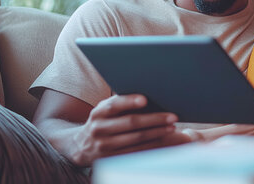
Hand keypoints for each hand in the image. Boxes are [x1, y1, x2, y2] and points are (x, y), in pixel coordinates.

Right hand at [71, 94, 189, 165]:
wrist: (81, 146)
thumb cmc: (103, 121)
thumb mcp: (105, 110)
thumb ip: (120, 103)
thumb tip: (148, 95)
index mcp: (98, 112)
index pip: (114, 105)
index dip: (129, 101)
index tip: (145, 100)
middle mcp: (99, 128)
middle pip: (130, 123)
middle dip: (154, 119)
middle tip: (172, 116)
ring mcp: (104, 145)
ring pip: (136, 138)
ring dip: (157, 133)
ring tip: (172, 127)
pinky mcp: (111, 158)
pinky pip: (135, 151)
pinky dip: (151, 145)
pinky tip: (163, 139)